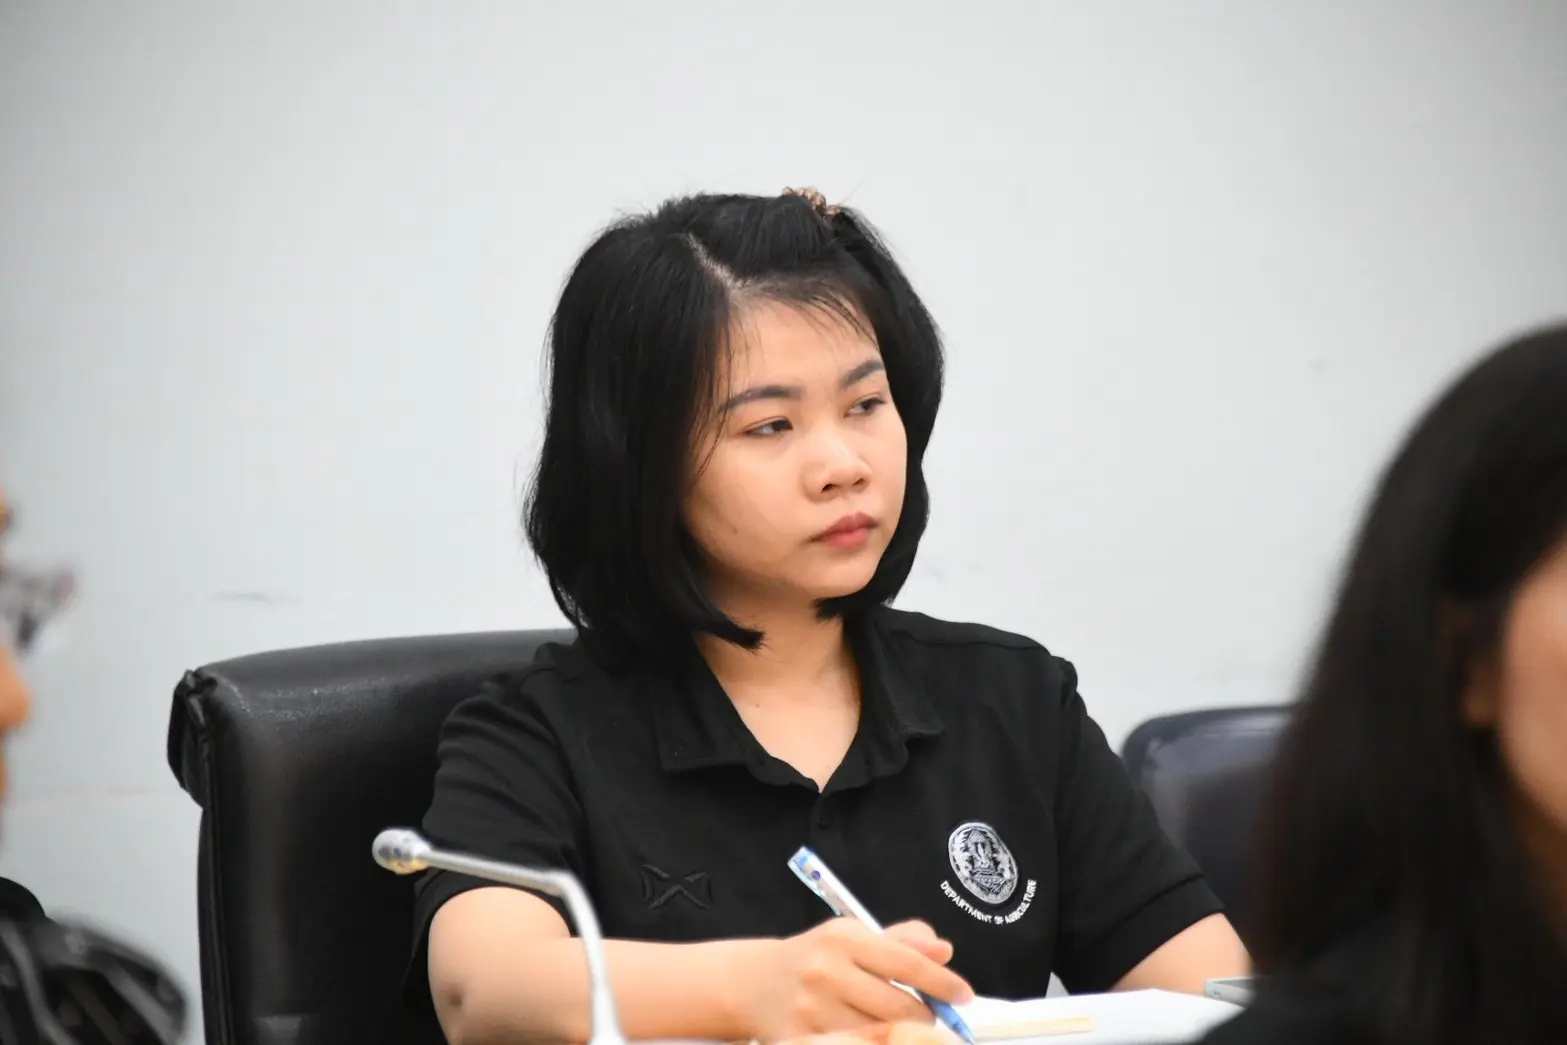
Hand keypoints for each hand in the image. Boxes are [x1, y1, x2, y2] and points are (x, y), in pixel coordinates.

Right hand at [731, 919, 973, 1042]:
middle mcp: (826, 972)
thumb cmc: (817, 958)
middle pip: (898, 1007)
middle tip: (929, 1017)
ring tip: (900, 1027)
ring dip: (900, 1035)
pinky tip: (876, 1038)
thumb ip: (902, 941)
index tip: (965, 995)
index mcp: (844, 938)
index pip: (907, 963)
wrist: (756, 983)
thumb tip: (944, 950)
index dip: (942, 982)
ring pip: (879, 1035)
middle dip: (925, 1016)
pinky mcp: (799, 1040)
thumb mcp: (854, 936)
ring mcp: (811, 1010)